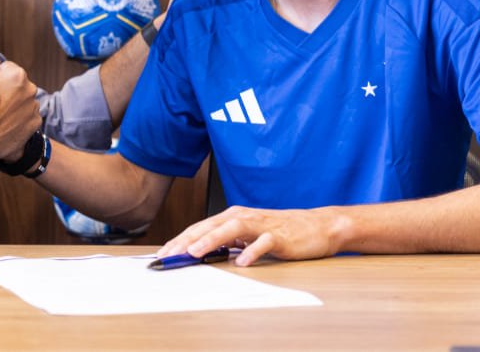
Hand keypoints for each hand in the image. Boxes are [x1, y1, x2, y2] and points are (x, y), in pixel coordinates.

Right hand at [0, 61, 42, 160]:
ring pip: (24, 102)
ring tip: (1, 115)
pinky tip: (7, 125)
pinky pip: (28, 117)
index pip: (8, 70)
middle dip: (9, 92)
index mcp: (16, 74)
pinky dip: (20, 120)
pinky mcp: (35, 121)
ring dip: (15, 106)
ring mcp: (34, 105)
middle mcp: (29, 88)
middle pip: (18, 86)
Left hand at [156, 205, 345, 266]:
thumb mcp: (247, 236)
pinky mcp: (280, 236)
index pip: (200, 228)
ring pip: (232, 229)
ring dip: (211, 240)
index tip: (162, 254)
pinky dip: (252, 252)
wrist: (317, 226)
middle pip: (209, 226)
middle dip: (186, 240)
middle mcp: (243, 217)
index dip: (179, 240)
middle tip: (168, 255)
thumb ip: (226, 243)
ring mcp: (261, 225)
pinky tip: (242, 263)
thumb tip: (200, 255)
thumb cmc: (280, 231)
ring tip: (194, 253)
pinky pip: (264, 243)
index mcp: (233, 216)